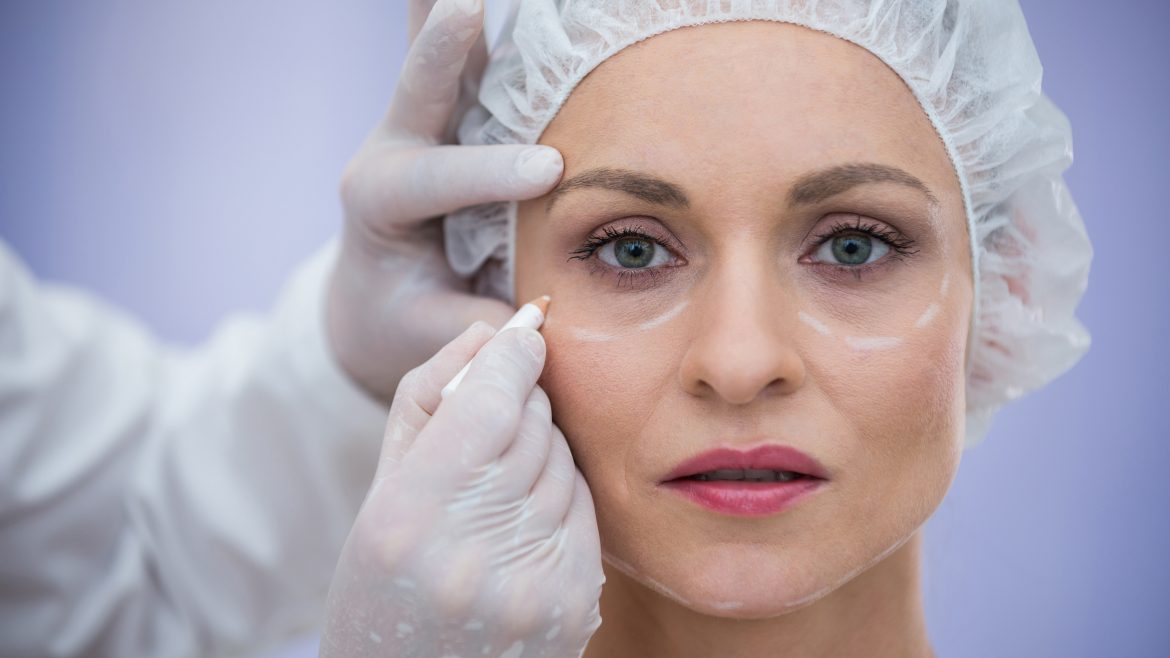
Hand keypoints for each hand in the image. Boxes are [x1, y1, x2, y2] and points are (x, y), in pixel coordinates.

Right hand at [320, 321, 604, 657]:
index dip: (514, 352)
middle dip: (522, 402)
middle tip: (493, 419)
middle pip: (534, 423)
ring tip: (496, 491)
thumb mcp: (381, 489)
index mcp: (409, 517)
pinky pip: (585, 507)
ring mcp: (531, 584)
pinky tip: (522, 523)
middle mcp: (474, 552)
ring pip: (565, 460)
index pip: (491, 400)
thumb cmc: (382, 583)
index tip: (524, 330)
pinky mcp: (575, 604)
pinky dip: (560, 497)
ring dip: (541, 452)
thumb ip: (429, 399)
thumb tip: (494, 331)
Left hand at [327, 0, 563, 401]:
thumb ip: (472, 322)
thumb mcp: (425, 331)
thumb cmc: (400, 317)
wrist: (372, 299)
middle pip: (417, 90)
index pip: (434, 179)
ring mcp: (419, 122)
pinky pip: (464, 55)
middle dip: (444, 49)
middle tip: (465, 5)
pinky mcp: (447, 111)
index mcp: (379, 202)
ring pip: (437, 55)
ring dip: (448, 11)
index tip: (549, 169)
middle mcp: (393, 148)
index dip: (489, 172)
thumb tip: (538, 316)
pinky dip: (479, 20)